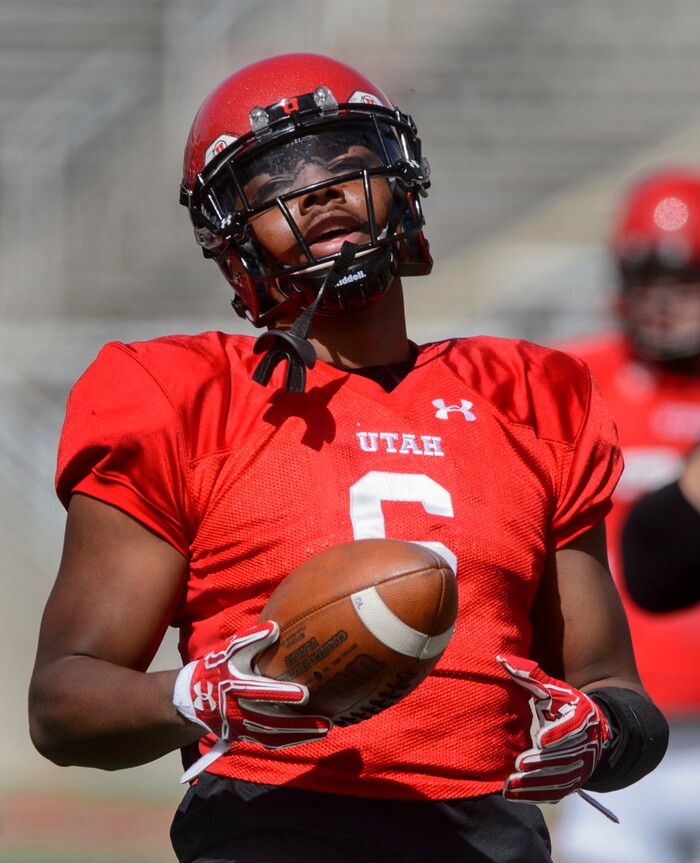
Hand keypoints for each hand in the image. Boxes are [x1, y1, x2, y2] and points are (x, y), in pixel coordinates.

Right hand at [174, 621, 331, 781]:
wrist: (194, 697)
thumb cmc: (219, 667)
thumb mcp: (231, 650)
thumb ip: (252, 639)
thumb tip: (275, 628)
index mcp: (234, 685)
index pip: (259, 692)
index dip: (281, 694)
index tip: (304, 694)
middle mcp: (237, 710)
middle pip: (270, 721)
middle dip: (298, 723)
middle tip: (325, 723)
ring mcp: (241, 726)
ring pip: (272, 735)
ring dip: (299, 734)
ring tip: (324, 730)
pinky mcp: (244, 735)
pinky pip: (268, 741)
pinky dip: (288, 740)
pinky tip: (308, 736)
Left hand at [497, 655, 610, 804]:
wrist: (591, 729)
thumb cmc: (564, 704)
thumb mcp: (551, 688)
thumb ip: (528, 675)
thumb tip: (500, 659)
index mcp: (583, 718)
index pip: (574, 728)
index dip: (559, 734)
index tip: (541, 740)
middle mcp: (587, 745)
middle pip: (565, 757)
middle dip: (542, 763)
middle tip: (520, 765)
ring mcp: (582, 767)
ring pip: (560, 779)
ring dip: (535, 784)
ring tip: (511, 784)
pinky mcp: (573, 783)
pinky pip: (556, 792)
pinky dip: (536, 795)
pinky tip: (514, 796)